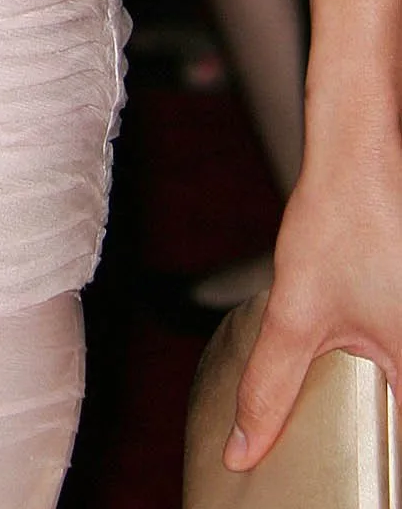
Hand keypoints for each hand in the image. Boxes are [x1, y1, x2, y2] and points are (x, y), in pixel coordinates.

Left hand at [228, 107, 401, 468]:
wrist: (359, 154)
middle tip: (347, 440)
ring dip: (379, 400)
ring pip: (397, 386)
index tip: (353, 478)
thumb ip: (270, 388)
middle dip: (376, 433)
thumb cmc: (342, 220)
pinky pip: (397, 360)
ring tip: (354, 407)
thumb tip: (244, 448)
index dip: (377, 466)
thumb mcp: (297, 315)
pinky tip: (364, 373)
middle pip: (397, 416)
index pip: (395, 447)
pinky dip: (383, 373)